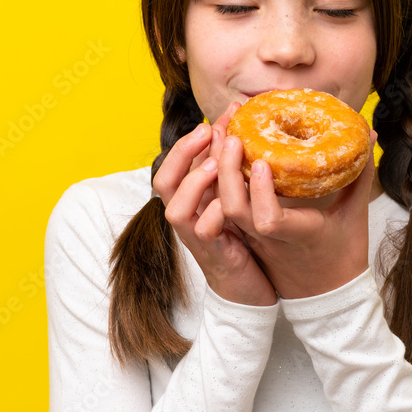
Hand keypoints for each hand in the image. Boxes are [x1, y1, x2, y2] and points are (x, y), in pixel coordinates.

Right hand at [152, 102, 277, 306]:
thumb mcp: (233, 204)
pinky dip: (213, 215)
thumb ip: (231, 176)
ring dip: (194, 182)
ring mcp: (197, 238)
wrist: (248, 293)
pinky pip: (203, 234)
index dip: (192, 139)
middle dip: (183, 152)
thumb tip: (242, 135)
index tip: (218, 117)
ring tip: (216, 163)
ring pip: (176, 209)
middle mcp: (188, 218)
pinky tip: (229, 203)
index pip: (176, 164)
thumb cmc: (242, 243)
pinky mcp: (215, 256)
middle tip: (209, 129)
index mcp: (192, 202)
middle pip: (164, 180)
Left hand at [217, 131, 377, 298]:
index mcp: (298, 235)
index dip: (260, 192)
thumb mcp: (355, 216)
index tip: (260, 163)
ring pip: (224, 209)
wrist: (326, 298)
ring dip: (220, 174)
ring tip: (224, 138)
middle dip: (227, 172)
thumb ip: (360, 176)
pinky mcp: (248, 236)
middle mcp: (270, 239)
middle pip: (234, 210)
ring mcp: (255, 239)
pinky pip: (227, 209)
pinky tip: (224, 156)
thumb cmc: (344, 258)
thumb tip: (369, 134)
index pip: (269, 220)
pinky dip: (222, 183)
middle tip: (232, 137)